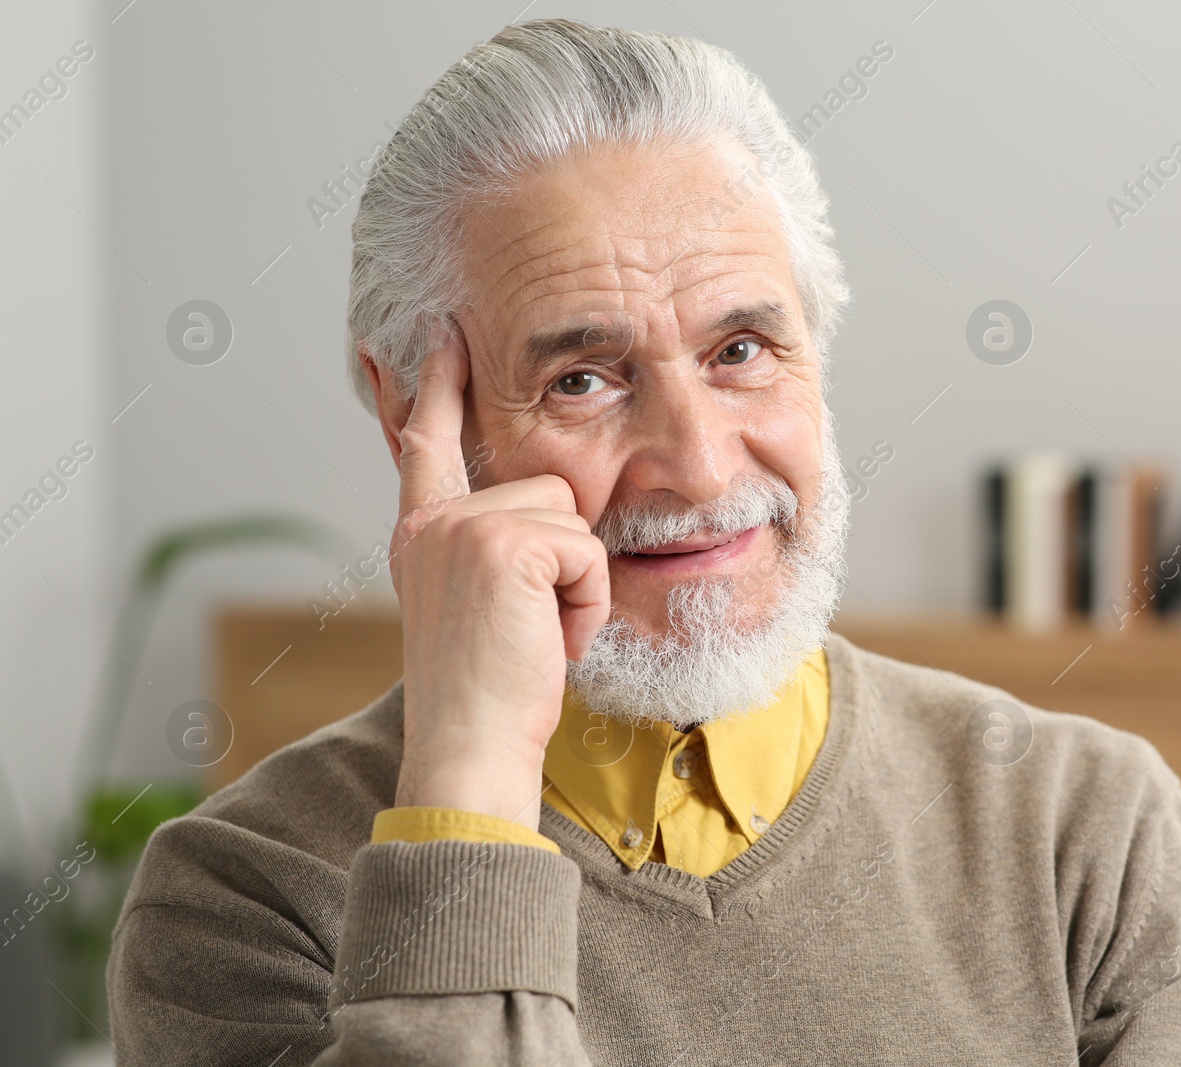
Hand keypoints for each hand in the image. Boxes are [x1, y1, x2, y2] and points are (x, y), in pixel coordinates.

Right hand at [386, 324, 609, 834]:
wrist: (470, 747)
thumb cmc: (489, 692)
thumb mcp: (477, 606)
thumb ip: (489, 549)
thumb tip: (541, 505)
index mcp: (421, 533)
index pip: (428, 442)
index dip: (439, 386)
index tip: (444, 330)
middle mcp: (432, 522)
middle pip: (546, 487)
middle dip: (563, 559)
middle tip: (532, 626)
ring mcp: (463, 528)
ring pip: (572, 516)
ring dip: (577, 584)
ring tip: (539, 634)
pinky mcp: (502, 543)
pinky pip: (586, 550)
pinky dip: (586, 602)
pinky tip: (551, 641)